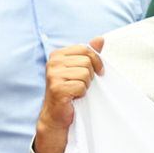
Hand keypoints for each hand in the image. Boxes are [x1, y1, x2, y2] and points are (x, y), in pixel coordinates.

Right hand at [32, 38, 103, 152]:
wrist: (56, 113)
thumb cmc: (69, 90)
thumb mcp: (80, 69)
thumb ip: (89, 54)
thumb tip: (100, 39)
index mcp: (58, 54)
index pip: (85, 49)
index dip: (95, 61)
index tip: (97, 72)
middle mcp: (53, 62)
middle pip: (86, 61)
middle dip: (89, 75)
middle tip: (80, 84)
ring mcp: (53, 75)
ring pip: (85, 74)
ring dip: (85, 85)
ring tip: (76, 90)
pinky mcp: (57, 88)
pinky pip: (81, 86)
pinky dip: (81, 94)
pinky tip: (73, 97)